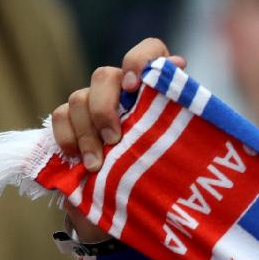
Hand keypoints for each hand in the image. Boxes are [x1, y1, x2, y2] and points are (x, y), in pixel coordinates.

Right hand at [48, 38, 185, 241]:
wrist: (133, 209)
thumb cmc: (165, 178)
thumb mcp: (181, 159)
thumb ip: (186, 132)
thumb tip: (197, 114)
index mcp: (156, 92)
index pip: (150, 51)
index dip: (139, 60)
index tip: (134, 85)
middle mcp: (124, 91)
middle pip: (104, 76)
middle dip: (105, 107)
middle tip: (115, 139)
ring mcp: (96, 104)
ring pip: (79, 97)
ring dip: (86, 133)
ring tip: (97, 165)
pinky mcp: (73, 123)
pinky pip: (61, 116)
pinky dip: (67, 138)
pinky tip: (77, 161)